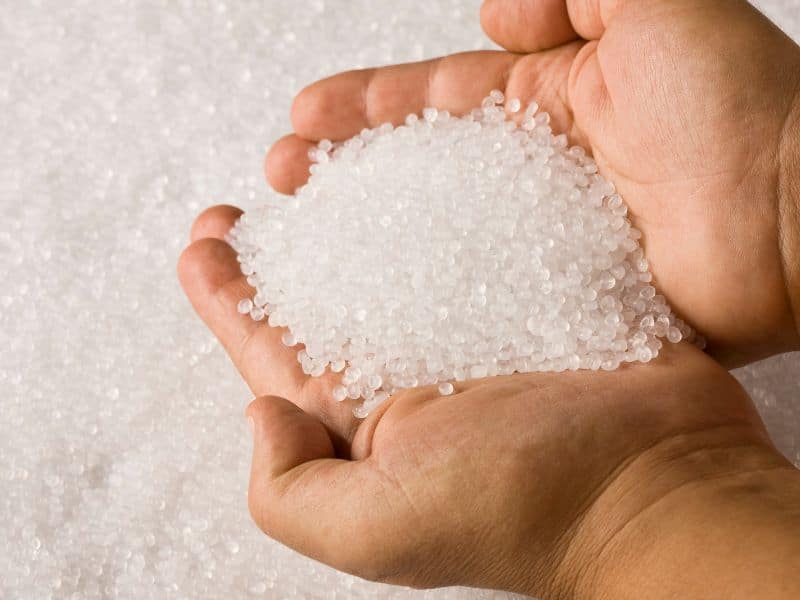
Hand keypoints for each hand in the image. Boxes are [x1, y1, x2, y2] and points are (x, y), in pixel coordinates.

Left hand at [177, 208, 799, 596]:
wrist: (660, 487)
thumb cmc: (525, 509)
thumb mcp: (377, 530)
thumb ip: (290, 490)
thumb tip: (259, 411)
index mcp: (365, 431)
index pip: (275, 357)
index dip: (230, 301)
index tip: (205, 242)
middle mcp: (410, 382)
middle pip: (326, 302)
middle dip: (280, 252)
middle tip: (253, 194)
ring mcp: (471, 335)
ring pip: (394, 264)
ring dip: (353, 218)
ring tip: (322, 165)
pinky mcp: (529, 301)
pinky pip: (470, 242)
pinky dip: (438, 207)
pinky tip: (419, 169)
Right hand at [265, 0, 799, 366]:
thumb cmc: (744, 113)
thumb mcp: (661, 6)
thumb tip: (491, 13)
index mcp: (555, 102)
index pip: (438, 100)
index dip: (367, 106)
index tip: (304, 120)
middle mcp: (544, 173)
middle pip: (425, 171)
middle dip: (350, 172)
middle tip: (283, 181)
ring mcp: (550, 245)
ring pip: (444, 241)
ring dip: (375, 245)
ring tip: (309, 254)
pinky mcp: (566, 305)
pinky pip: (489, 302)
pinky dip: (438, 308)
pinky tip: (384, 317)